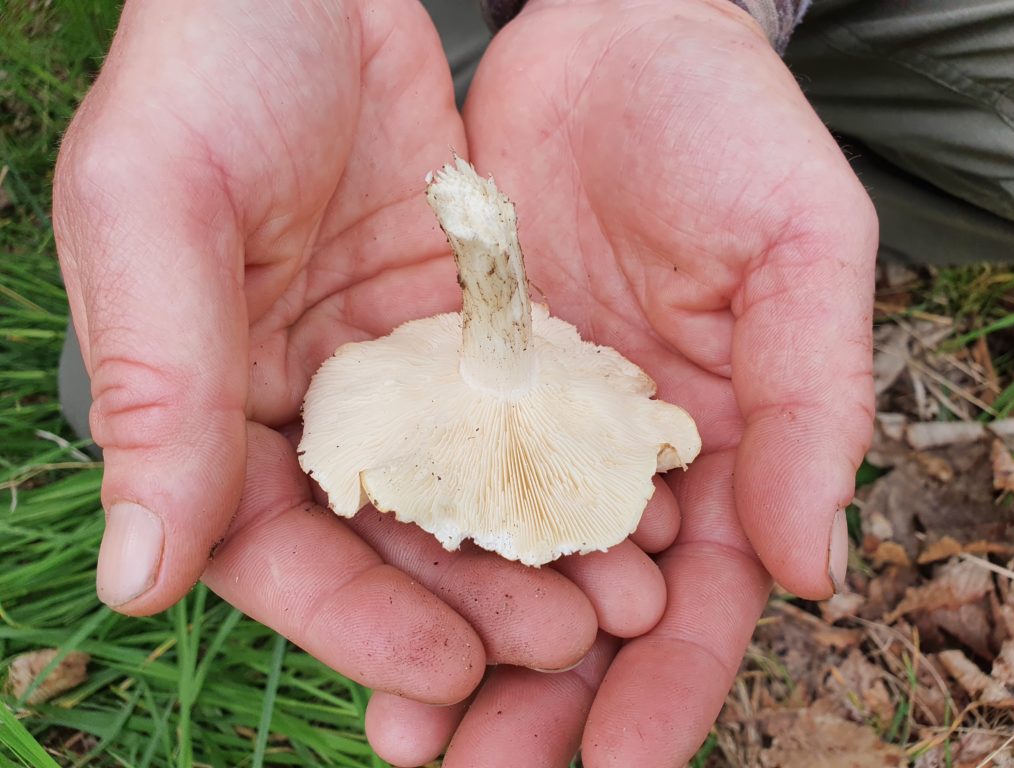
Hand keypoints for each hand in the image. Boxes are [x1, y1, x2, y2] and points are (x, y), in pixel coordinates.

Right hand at [54, 0, 668, 709]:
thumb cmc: (208, 69)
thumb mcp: (155, 208)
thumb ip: (155, 388)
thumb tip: (135, 580)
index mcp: (208, 399)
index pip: (272, 547)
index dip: (352, 619)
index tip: (445, 670)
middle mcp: (301, 400)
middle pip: (381, 537)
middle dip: (464, 603)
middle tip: (559, 647)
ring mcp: (389, 366)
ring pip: (460, 489)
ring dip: (527, 549)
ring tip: (610, 603)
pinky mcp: (460, 323)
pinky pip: (515, 409)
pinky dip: (561, 460)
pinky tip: (625, 502)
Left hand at [364, 0, 876, 763]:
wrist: (612, 37)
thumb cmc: (731, 135)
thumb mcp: (802, 254)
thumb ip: (812, 405)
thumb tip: (813, 568)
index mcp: (718, 448)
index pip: (699, 598)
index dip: (666, 688)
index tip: (617, 765)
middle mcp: (615, 456)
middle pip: (585, 610)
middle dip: (543, 701)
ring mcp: (527, 421)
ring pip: (493, 564)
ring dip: (458, 650)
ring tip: (409, 732)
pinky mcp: (447, 372)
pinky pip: (420, 474)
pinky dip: (400, 544)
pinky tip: (364, 605)